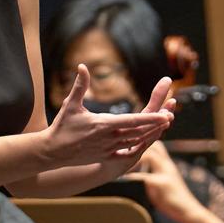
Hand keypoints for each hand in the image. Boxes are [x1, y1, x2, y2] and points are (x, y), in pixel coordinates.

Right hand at [44, 65, 173, 166]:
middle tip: (170, 116)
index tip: (165, 115)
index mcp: (104, 125)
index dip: (151, 118)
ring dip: (151, 134)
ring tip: (163, 126)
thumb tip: (82, 66)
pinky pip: (127, 151)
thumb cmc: (62, 127)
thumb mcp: (71, 105)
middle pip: (139, 131)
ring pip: (136, 141)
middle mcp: (110, 138)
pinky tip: (147, 142)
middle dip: (156, 124)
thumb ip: (80, 86)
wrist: (53, 152)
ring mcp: (109, 149)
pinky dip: (139, 146)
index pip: (133, 121)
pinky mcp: (106, 156)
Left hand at [124, 141, 203, 222]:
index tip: (128, 150)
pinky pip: (145, 176)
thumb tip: (136, 176)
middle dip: (139, 146)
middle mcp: (168, 165)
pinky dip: (133, 176)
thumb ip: (151, 177)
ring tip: (123, 166)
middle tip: (125, 156)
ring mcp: (166, 173)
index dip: (143, 144)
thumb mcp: (161, 185)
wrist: (188, 211)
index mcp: (168, 165)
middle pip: (155, 145)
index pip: (157, 145)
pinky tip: (124, 179)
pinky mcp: (162, 183)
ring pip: (150, 155)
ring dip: (136, 158)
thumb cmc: (173, 201)